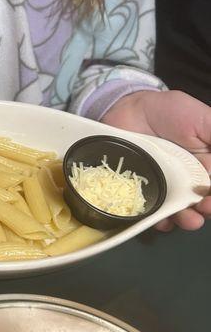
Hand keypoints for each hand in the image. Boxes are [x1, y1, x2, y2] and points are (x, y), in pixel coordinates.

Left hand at [102, 90, 210, 230]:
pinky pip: (152, 213)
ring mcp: (166, 188)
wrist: (129, 110)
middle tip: (205, 208)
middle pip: (204, 204)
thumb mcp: (205, 120)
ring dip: (187, 220)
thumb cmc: (170, 112)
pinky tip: (162, 221)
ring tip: (189, 220)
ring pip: (180, 212)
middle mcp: (190, 181)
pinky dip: (158, 221)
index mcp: (208, 166)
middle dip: (208, 209)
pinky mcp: (143, 193)